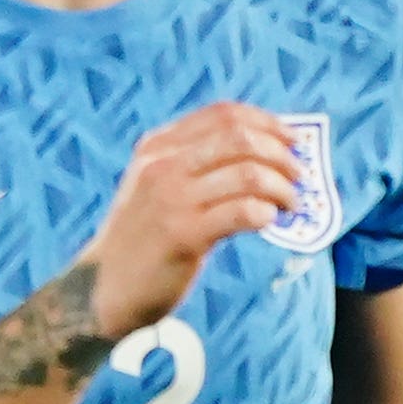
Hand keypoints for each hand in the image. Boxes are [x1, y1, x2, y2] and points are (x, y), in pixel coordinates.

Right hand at [80, 104, 303, 338]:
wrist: (104, 289)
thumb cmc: (142, 239)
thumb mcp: (155, 186)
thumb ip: (193, 163)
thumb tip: (262, 151)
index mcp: (157, 146)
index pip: (224, 114)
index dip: (267, 122)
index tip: (292, 140)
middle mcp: (162, 165)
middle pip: (240, 138)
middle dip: (281, 154)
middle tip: (298, 177)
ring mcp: (171, 199)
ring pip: (248, 174)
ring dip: (282, 188)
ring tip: (290, 205)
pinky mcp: (182, 235)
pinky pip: (242, 212)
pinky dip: (266, 213)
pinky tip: (269, 222)